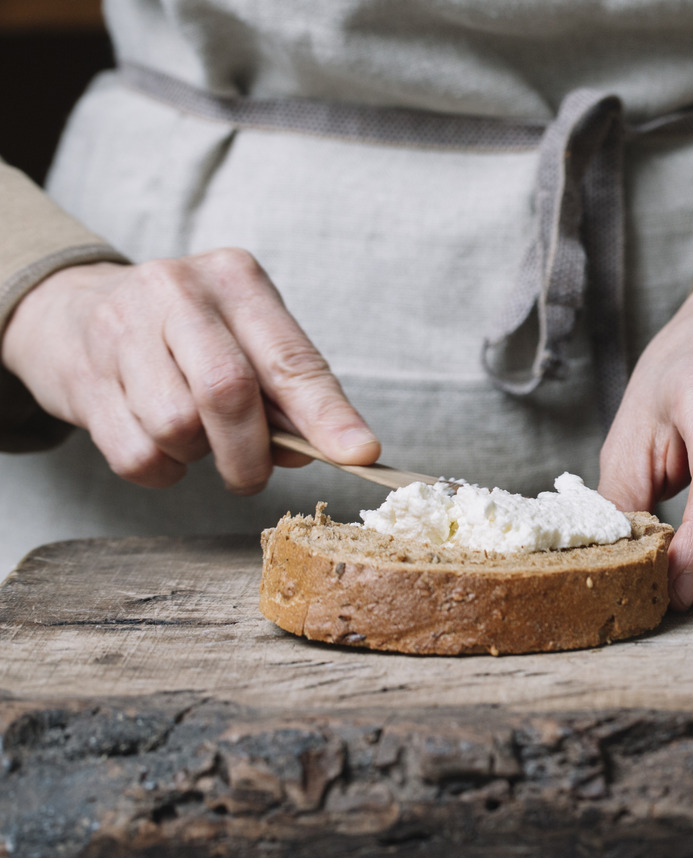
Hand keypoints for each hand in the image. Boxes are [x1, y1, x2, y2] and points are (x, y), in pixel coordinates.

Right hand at [0, 249, 379, 492]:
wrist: (67, 312)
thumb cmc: (182, 334)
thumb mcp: (241, 335)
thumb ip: (285, 389)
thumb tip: (324, 449)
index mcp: (235, 278)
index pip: (290, 358)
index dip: (327, 414)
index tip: (360, 453)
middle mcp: (177, 292)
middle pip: (228, 392)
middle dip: (251, 454)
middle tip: (253, 477)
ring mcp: (121, 330)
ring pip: (177, 428)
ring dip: (197, 457)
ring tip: (195, 440)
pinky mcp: (82, 377)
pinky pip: (136, 454)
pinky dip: (161, 470)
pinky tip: (161, 448)